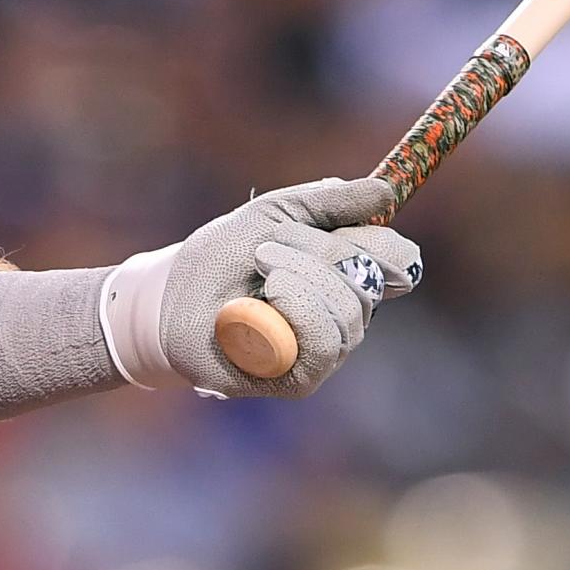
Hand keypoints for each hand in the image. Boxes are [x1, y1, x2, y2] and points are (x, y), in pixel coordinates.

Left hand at [100, 177, 422, 398]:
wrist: (169, 297)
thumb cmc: (220, 258)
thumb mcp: (274, 215)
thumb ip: (328, 202)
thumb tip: (386, 190)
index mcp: (347, 275)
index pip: (400, 261)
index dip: (384, 242)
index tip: (351, 225)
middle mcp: (346, 315)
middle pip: (371, 281)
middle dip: (319, 253)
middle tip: (266, 249)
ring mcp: (327, 351)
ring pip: (349, 314)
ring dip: (301, 278)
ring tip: (260, 270)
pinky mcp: (301, 379)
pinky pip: (322, 344)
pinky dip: (296, 311)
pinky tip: (266, 300)